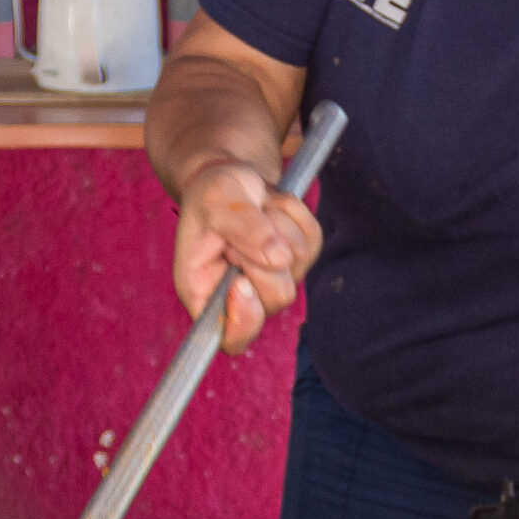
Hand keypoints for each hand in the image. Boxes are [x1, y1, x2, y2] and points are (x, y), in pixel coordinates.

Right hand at [173, 158, 324, 352]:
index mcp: (205, 293)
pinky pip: (313, 242)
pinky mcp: (298, 260)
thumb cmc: (213, 195)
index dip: (244, 319)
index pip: (230, 338)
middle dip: (265, 254)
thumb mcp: (216, 202)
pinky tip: (272, 207)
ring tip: (256, 210)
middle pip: (278, 296)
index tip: (242, 282)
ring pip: (299, 265)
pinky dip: (296, 216)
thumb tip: (279, 258)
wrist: (231, 180)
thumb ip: (244, 229)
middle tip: (243, 225)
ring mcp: (274, 279)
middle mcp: (241, 295)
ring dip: (280, 225)